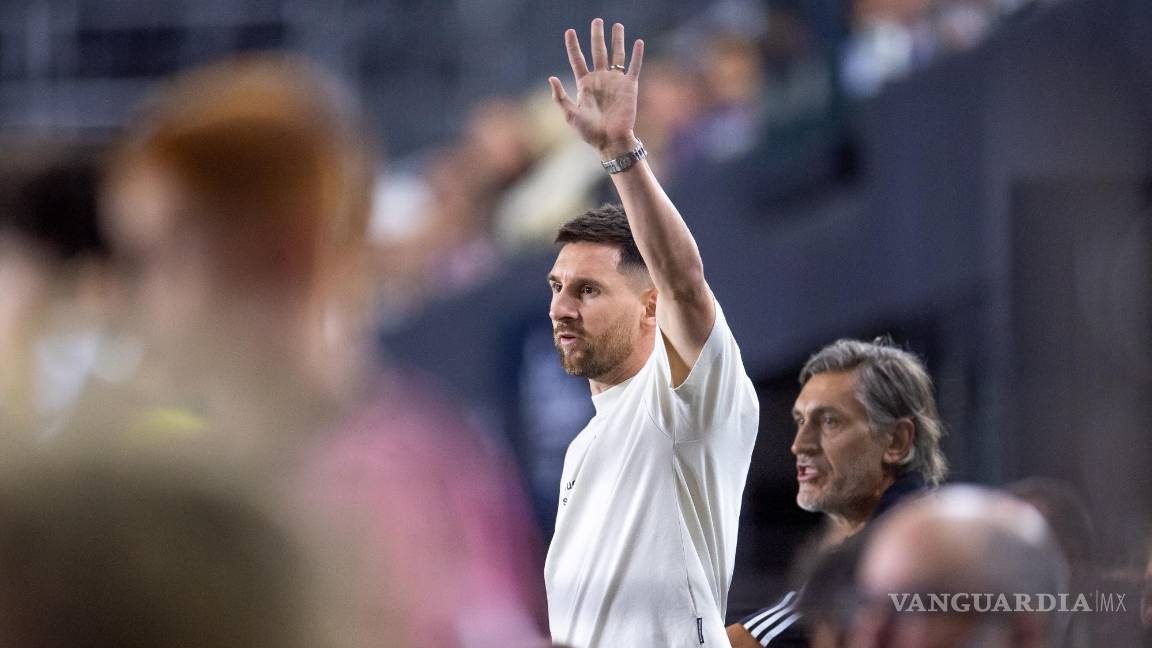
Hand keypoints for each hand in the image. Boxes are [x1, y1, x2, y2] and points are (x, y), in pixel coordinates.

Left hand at [548, 18, 644, 157]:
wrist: (610, 141)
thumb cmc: (589, 132)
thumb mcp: (570, 115)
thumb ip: (561, 97)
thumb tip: (551, 78)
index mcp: (584, 84)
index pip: (577, 60)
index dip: (573, 46)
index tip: (569, 31)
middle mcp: (600, 79)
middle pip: (597, 52)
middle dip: (597, 36)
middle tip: (597, 21)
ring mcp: (615, 81)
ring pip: (616, 55)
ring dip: (617, 40)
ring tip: (617, 25)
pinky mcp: (629, 87)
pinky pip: (634, 67)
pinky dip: (637, 55)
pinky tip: (638, 42)